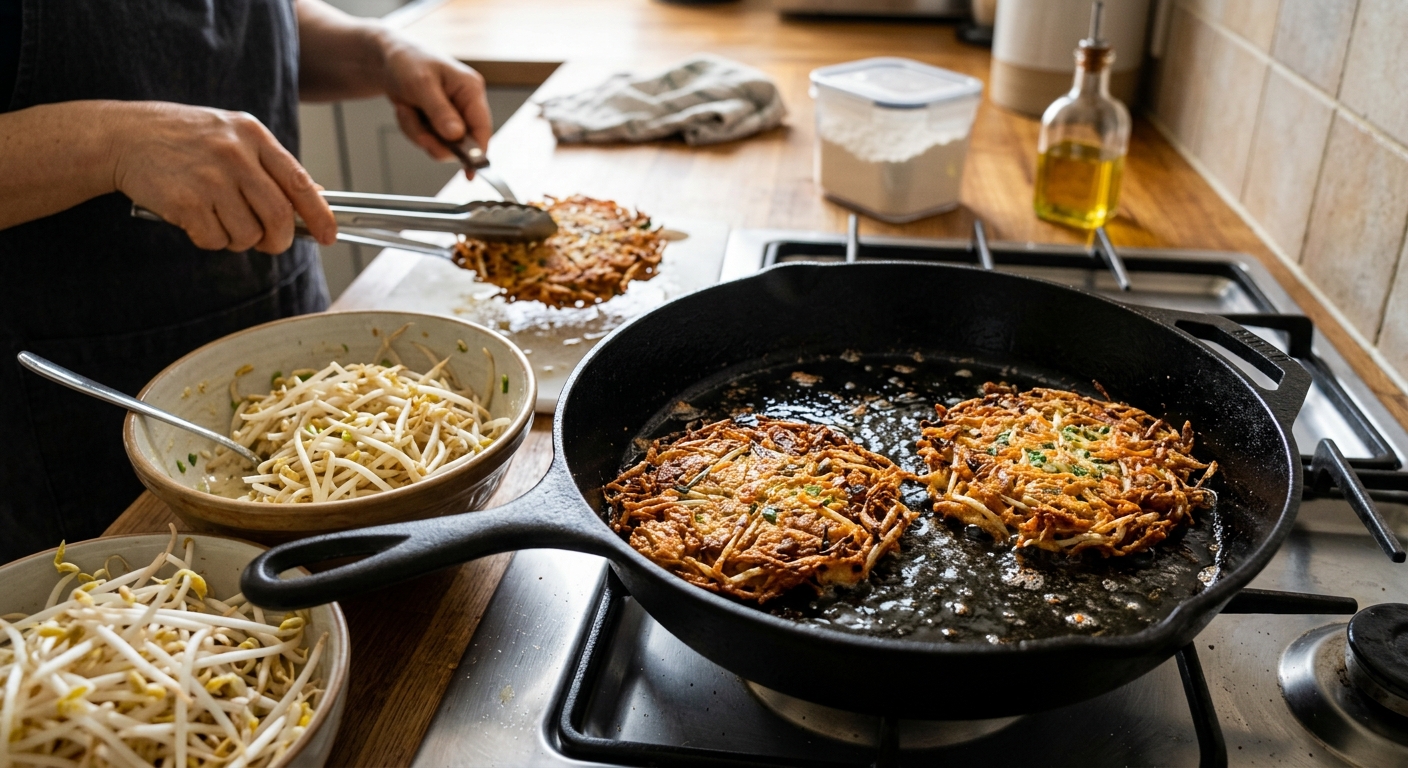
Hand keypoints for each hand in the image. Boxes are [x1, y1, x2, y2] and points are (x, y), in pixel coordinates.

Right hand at [109, 102, 337, 252]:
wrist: (122, 135)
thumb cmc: (183, 138)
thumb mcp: (232, 135)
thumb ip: (270, 164)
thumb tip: (314, 195)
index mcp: (252, 135)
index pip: (299, 182)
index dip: (320, 215)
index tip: (330, 236)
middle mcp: (235, 154)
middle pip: (278, 217)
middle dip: (278, 240)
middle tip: (269, 244)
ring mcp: (210, 178)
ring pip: (247, 234)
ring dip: (237, 239)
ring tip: (218, 218)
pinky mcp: (186, 201)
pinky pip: (214, 240)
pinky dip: (209, 240)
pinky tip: (194, 218)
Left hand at [379, 36, 491, 170]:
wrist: (386, 59)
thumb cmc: (407, 62)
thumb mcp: (422, 85)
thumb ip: (440, 111)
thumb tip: (456, 135)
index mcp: (470, 90)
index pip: (482, 128)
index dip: (478, 152)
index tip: (470, 172)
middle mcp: (465, 105)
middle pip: (461, 143)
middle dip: (434, 140)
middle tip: (418, 133)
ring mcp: (452, 115)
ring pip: (440, 144)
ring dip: (418, 132)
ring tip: (405, 109)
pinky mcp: (438, 122)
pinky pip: (427, 140)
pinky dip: (412, 129)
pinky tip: (406, 110)